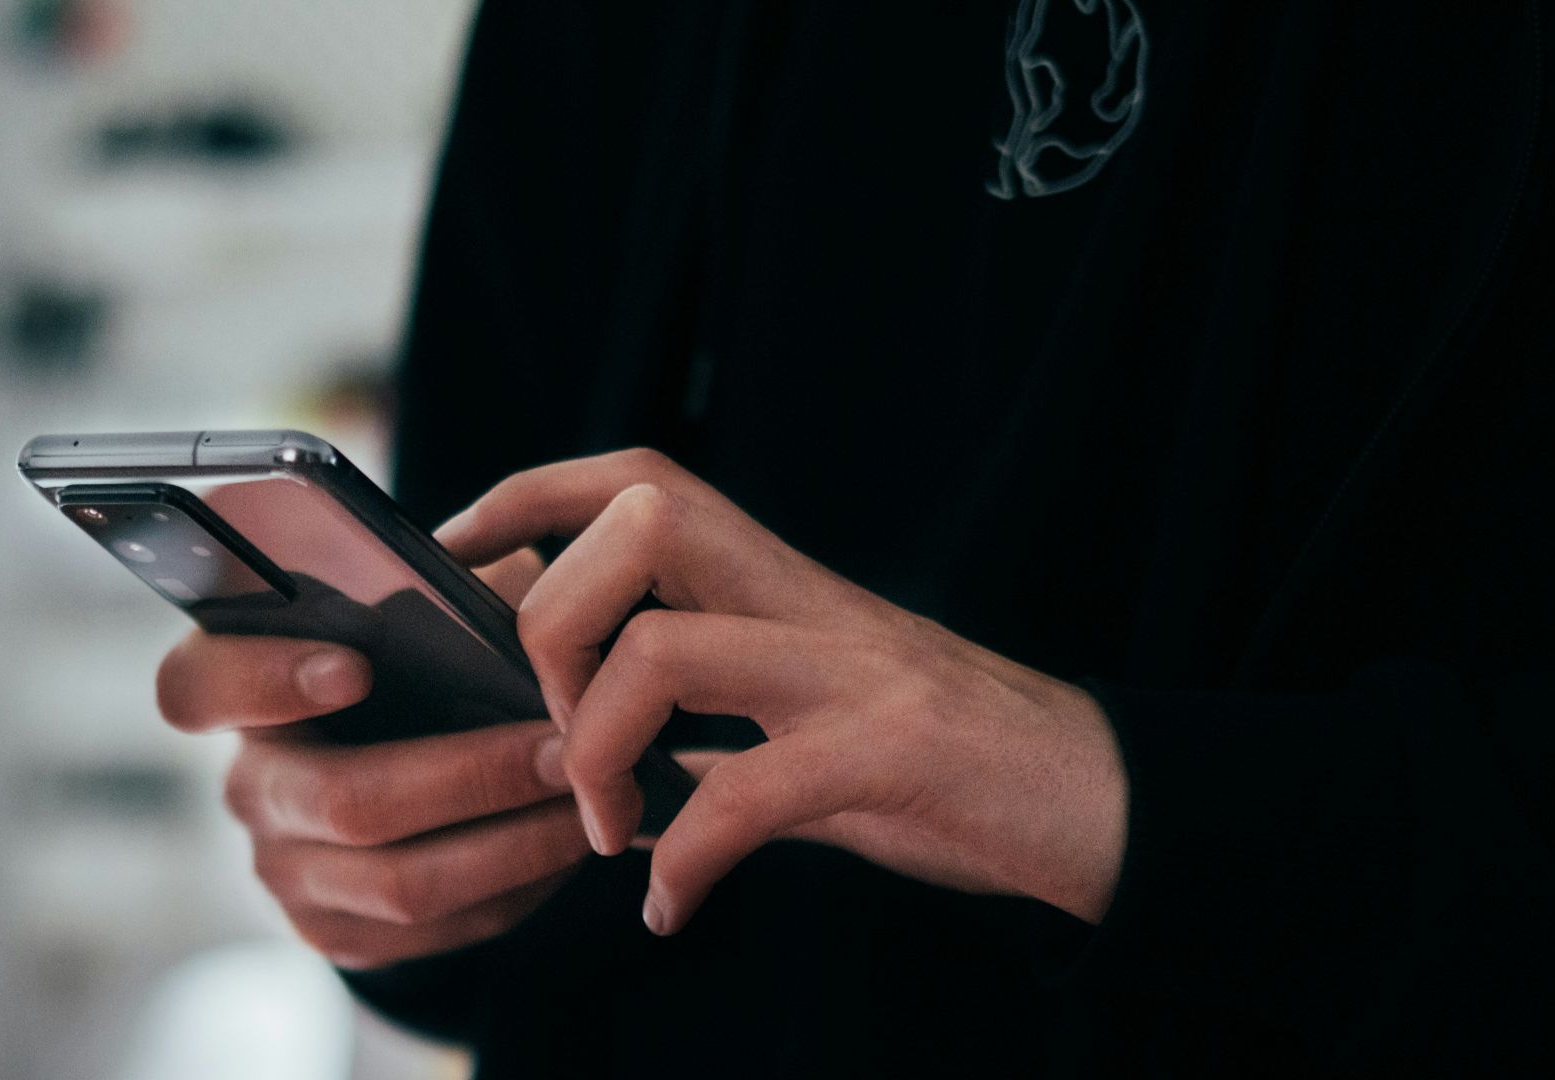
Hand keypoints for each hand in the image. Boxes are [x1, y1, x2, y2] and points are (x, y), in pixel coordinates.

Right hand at [155, 550, 589, 969]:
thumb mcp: (427, 604)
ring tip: (590, 800)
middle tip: (564, 748)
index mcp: (240, 686)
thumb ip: (445, 589)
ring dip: (514, 842)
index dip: (265, 679)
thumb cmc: (422, 658)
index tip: (355, 665)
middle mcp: (250, 784)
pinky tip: (567, 844)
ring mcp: (286, 870)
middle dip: (471, 776)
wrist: (415, 764)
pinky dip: (516, 887)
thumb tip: (510, 594)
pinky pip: (436, 929)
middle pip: (343, 801)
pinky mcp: (337, 932)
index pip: (198, 685)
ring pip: (402, 881)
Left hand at [437, 449, 1128, 935]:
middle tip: (557, 736)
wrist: (1098, 800)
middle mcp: (809, 602)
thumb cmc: (943, 764)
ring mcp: (852, 670)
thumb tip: (595, 750)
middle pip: (637, 524)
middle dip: (552, 625)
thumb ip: (713, 719)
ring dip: (600, 752)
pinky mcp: (891, 752)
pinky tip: (673, 906)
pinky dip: (686, 860)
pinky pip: (747, 794)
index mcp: (780, 584)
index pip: (636, 480)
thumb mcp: (810, 720)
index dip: (527, 498)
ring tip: (609, 831)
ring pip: (666, 650)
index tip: (456, 558)